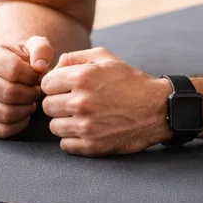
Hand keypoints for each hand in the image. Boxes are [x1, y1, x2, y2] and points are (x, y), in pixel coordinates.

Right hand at [0, 36, 54, 137]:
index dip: (33, 76)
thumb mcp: (36, 46)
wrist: (11, 73)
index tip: (38, 76)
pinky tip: (23, 115)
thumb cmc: (26, 60)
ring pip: (6, 114)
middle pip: (10, 93)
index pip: (14, 70)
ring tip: (30, 101)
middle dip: (31, 94)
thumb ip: (42, 50)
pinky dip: (19, 125)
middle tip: (36, 91)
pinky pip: (2, 130)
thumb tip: (39, 67)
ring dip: (26, 110)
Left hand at [40, 47, 171, 155]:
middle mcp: (81, 102)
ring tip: (83, 117)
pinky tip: (87, 130)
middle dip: (58, 104)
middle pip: (47, 106)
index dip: (55, 85)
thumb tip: (53, 67)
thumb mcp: (106, 57)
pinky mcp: (92, 145)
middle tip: (75, 103)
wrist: (156, 109)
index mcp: (82, 77)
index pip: (46, 84)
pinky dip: (73, 139)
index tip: (66, 88)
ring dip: (65, 122)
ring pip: (54, 127)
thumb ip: (75, 57)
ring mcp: (86, 126)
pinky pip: (65, 145)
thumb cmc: (130, 81)